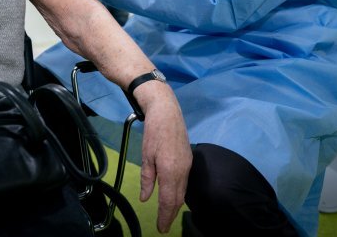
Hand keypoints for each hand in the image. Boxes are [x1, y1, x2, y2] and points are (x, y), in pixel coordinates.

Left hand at [134, 81, 191, 232]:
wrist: (167, 111)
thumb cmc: (154, 132)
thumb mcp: (146, 156)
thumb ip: (147, 179)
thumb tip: (146, 198)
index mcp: (170, 171)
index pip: (168, 200)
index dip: (165, 216)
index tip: (161, 228)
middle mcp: (183, 170)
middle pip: (178, 198)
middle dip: (171, 214)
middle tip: (164, 226)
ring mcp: (188, 165)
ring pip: (183, 190)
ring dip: (176, 204)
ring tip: (168, 215)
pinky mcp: (189, 159)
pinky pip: (185, 182)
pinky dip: (180, 193)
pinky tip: (174, 196)